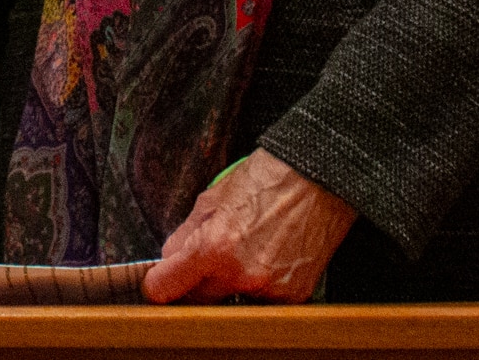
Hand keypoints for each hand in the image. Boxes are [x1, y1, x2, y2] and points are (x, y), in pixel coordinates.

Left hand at [144, 150, 354, 302]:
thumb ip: (185, 233)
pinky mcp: (293, 296)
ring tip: (248, 249)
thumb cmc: (269, 179)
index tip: (159, 280)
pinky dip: (260, 285)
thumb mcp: (213, 197)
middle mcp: (240, 274)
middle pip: (198, 299)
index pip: (165, 288)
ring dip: (231, 283)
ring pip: (232, 299)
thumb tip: (168, 258)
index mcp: (214, 248)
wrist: (320, 179)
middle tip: (209, 257)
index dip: (158, 282)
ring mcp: (268, 289)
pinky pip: (262, 300)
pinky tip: (269, 256)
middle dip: (196, 281)